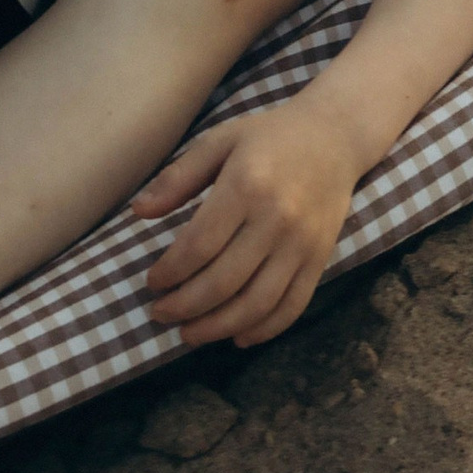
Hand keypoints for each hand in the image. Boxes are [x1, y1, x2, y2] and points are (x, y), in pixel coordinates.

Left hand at [131, 99, 359, 345]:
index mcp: (246, 185)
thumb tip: (138, 212)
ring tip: (189, 333)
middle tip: (161, 313)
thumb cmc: (269, 137)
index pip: (198, 246)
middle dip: (184, 307)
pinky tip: (237, 337)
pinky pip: (293, 306)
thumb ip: (178, 177)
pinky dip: (264, 331)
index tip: (152, 282)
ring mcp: (303, 243)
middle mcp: (277, 218)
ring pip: (257, 304)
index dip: (169, 273)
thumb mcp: (220, 141)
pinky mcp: (321, 259)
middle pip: (224, 282)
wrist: (334, 135)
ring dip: (217, 328)